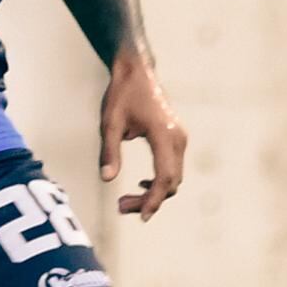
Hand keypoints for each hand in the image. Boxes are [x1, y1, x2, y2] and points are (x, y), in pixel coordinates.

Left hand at [98, 55, 188, 220]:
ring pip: (174, 177)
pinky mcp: (176, 138)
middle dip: (149, 200)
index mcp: (163, 135)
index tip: (141, 216)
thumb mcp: (110, 123)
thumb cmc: (122, 94)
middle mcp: (177, 138)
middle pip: (171, 182)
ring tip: (125, 201)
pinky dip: (160, 181)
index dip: (154, 199)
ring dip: (154, 192)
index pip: (165, 177)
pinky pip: (173, 168)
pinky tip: (141, 183)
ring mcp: (179, 138)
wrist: (137, 71)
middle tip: (121, 207)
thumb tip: (107, 179)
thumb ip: (109, 151)